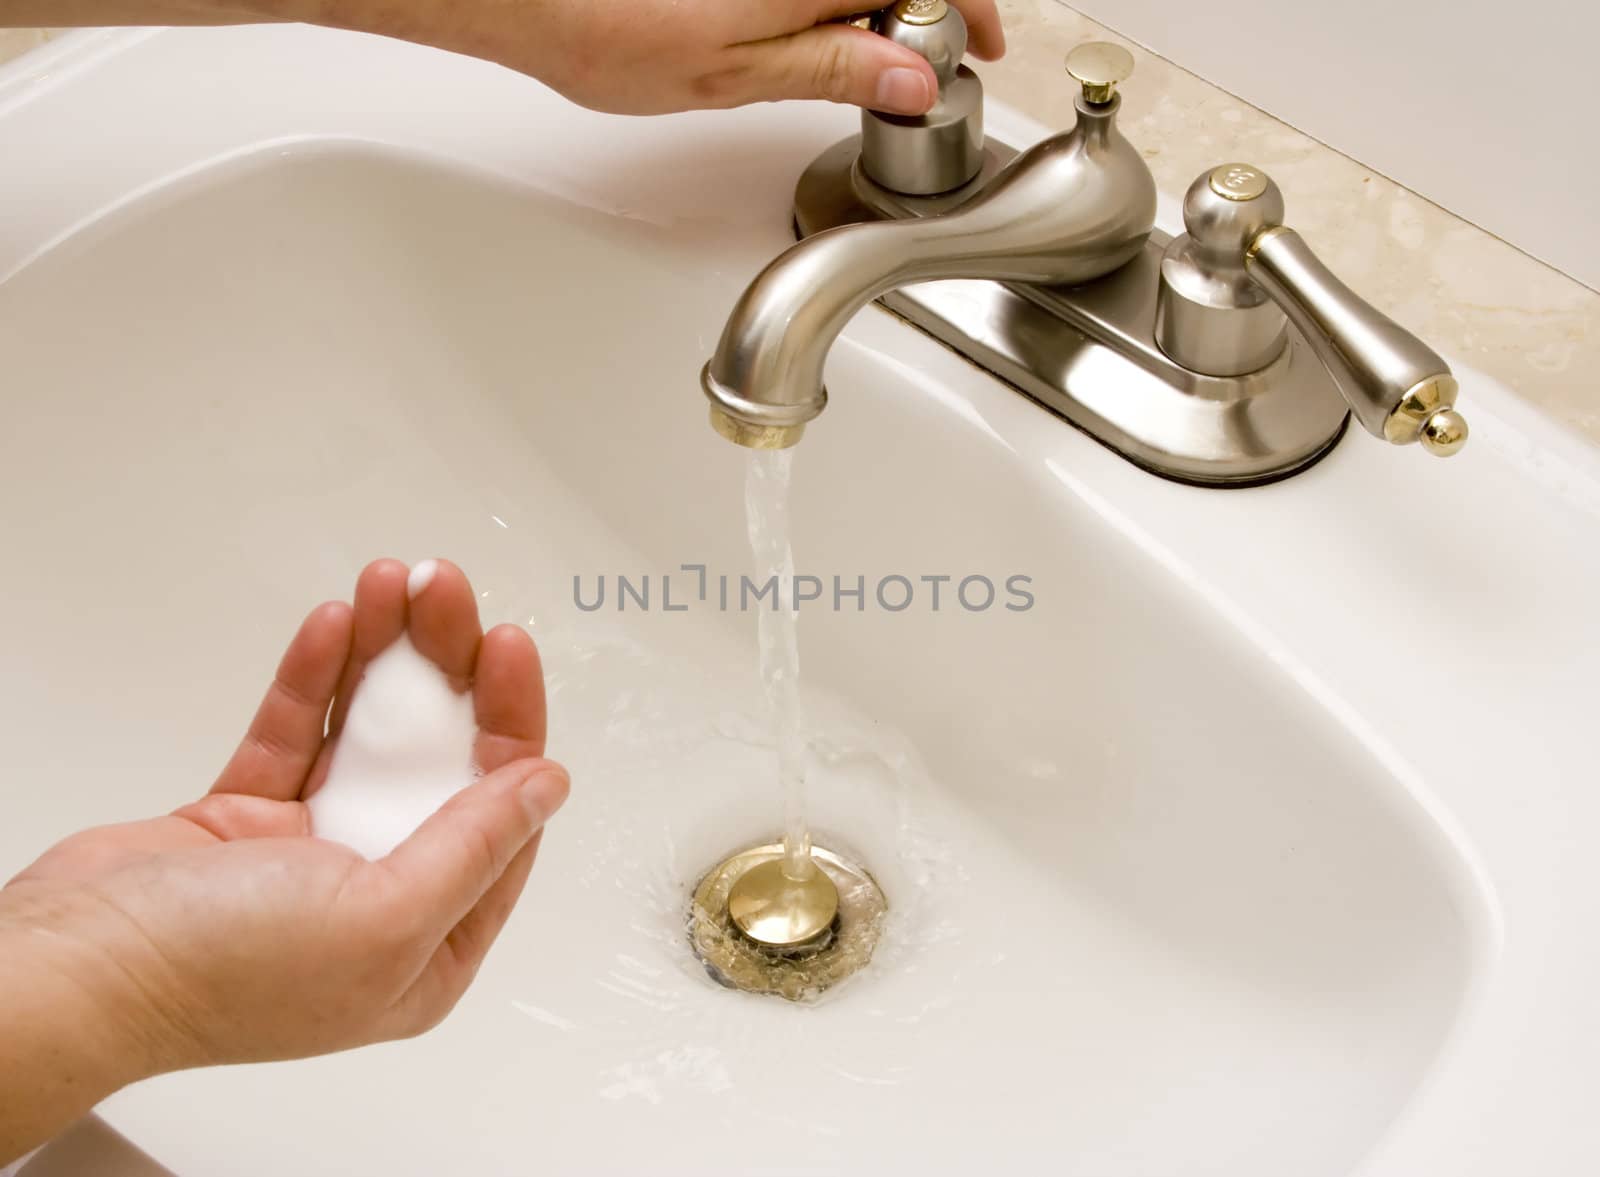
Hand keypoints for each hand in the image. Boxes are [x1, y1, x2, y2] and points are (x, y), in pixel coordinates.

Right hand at [0, 559, 567, 1159]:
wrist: (77, 968)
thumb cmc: (227, 973)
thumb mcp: (386, 917)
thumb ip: (474, 845)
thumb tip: (546, 790)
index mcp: (430, 945)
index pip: (501, 814)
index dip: (511, 722)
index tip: (507, 647)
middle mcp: (381, 895)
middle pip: (440, 759)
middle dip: (449, 668)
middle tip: (447, 590)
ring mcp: (313, 853)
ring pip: (370, 733)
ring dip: (385, 655)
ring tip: (394, 581)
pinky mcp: (248, 817)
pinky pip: (300, 732)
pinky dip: (317, 677)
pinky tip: (338, 622)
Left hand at [308, 0, 1005, 114]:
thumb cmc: (613, 31)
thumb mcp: (739, 75)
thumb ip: (836, 67)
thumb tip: (913, 79)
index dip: (974, 8)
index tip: (978, 48)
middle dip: (923, 12)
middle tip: (914, 68)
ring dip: (876, 7)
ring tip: (863, 55)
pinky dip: (831, 4)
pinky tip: (812, 29)